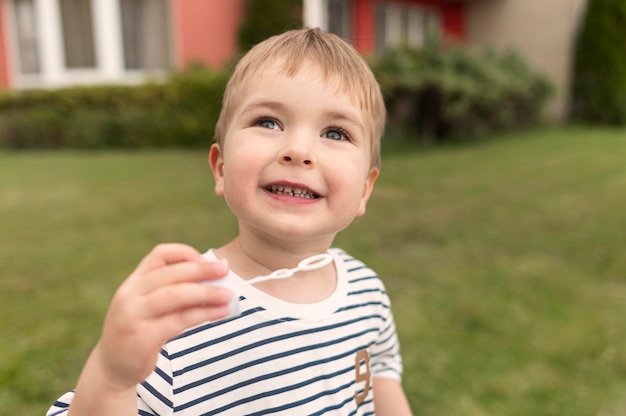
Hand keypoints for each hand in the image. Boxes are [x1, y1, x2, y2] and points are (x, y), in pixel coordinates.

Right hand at [92, 243, 231, 390]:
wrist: (112, 368)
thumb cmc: (140, 332)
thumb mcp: (151, 308)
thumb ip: (175, 294)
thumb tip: (216, 283)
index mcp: (134, 282)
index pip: (160, 255)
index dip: (185, 254)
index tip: (207, 261)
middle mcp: (130, 294)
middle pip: (171, 274)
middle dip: (202, 270)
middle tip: (225, 270)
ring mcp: (134, 315)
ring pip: (176, 295)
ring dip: (206, 292)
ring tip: (228, 295)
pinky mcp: (142, 337)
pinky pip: (179, 320)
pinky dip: (203, 314)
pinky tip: (219, 313)